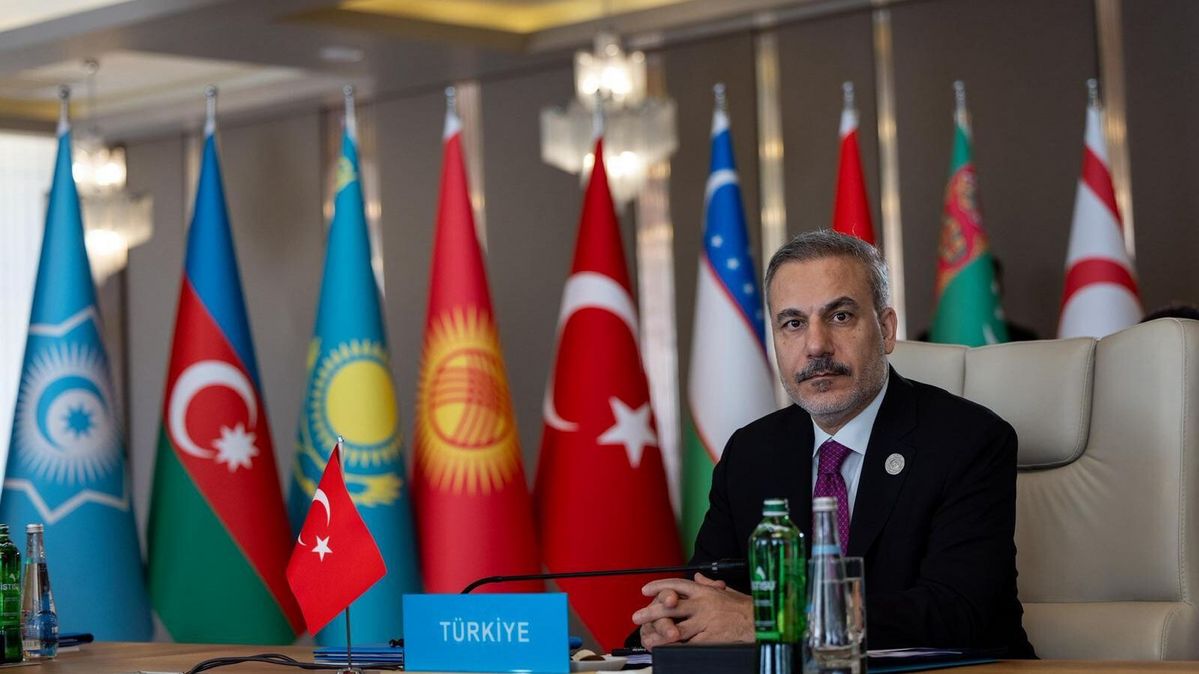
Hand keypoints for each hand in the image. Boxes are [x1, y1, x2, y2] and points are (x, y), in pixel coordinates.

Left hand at [631, 573, 752, 648]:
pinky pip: (689, 644)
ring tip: (647, 637)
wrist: (759, 623)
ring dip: (659, 634)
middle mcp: (702, 605)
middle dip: (651, 611)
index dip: (660, 586)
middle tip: (637, 616)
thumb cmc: (744, 608)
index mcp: (705, 592)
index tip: (646, 589)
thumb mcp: (726, 591)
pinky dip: (677, 647)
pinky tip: (667, 649)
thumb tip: (698, 576)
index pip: (678, 585)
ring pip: (677, 628)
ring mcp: (705, 622)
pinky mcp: (709, 638)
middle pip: (671, 607)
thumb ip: (709, 584)